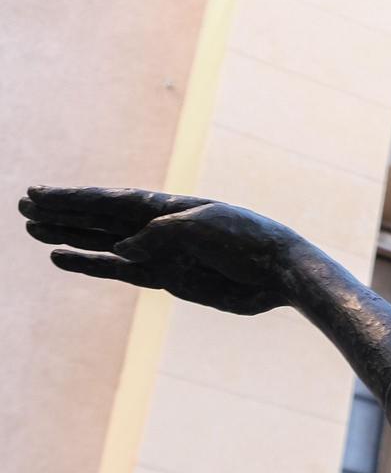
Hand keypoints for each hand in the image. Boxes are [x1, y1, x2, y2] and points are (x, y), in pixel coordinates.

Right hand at [20, 186, 309, 314]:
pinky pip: (121, 270)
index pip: (110, 200)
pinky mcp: (169, 278)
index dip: (73, 198)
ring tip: (33, 231)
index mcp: (168, 206)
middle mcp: (159, 226)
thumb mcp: (201, 230)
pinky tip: (64, 259)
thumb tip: (121, 249)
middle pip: (100, 217)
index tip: (38, 194)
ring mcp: (162, 252)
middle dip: (63, 213)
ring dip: (70, 236)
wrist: (281, 272)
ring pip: (104, 242)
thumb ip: (158, 236)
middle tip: (23, 206)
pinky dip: (92, 264)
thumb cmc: (247, 241)